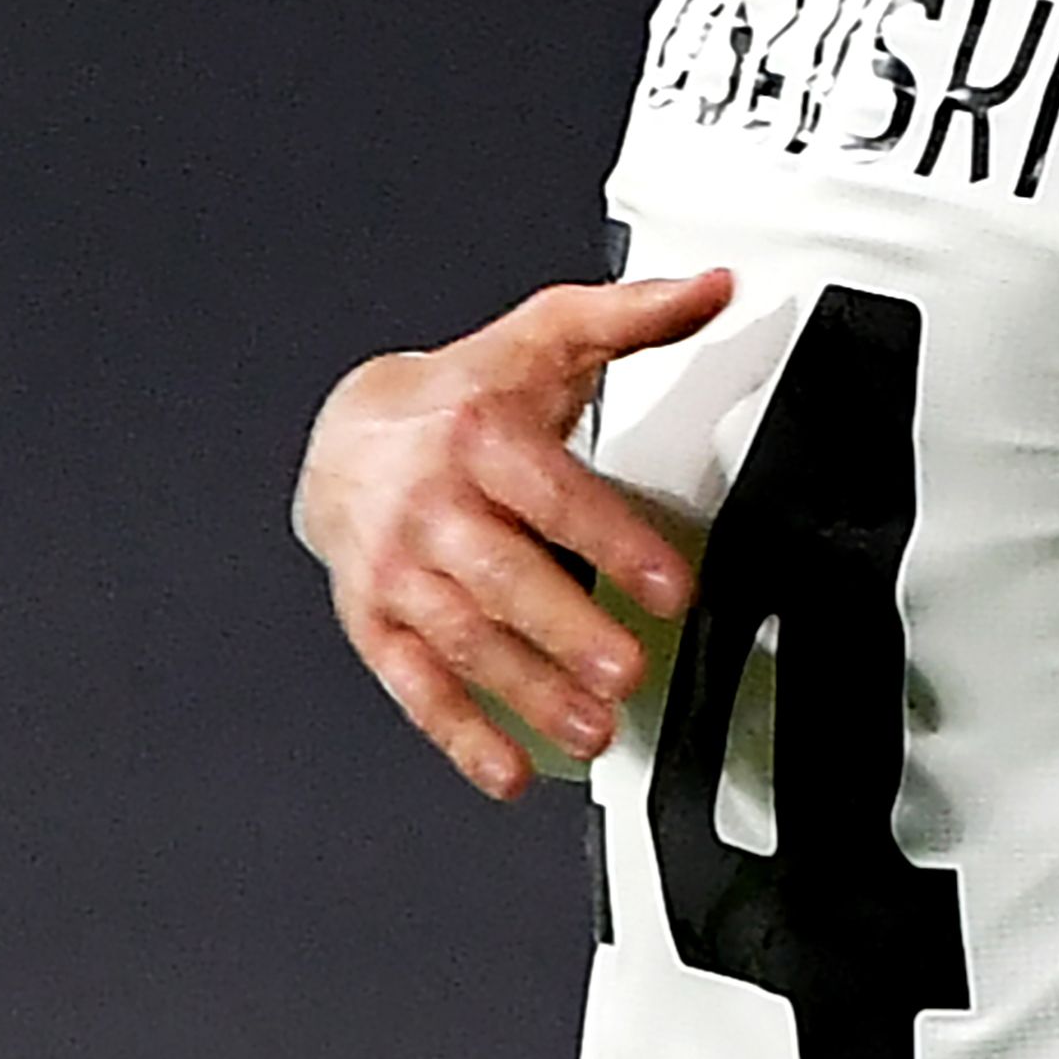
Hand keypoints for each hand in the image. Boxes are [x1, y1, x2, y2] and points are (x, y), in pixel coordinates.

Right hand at [298, 267, 728, 800]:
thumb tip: (713, 286)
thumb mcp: (545, 335)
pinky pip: (412, 684)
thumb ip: (632, 315)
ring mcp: (394, 569)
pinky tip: (506, 771)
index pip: (555, 496)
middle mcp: (427, 506)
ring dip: (527, 693)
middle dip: (565, 632)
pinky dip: (458, 735)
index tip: (673, 590)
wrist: (346, 432)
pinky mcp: (372, 619)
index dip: (616, 545)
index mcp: (477, 436)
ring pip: (461, 640)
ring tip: (593, 728)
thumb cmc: (466, 393)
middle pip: (501, 579)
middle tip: (626, 673)